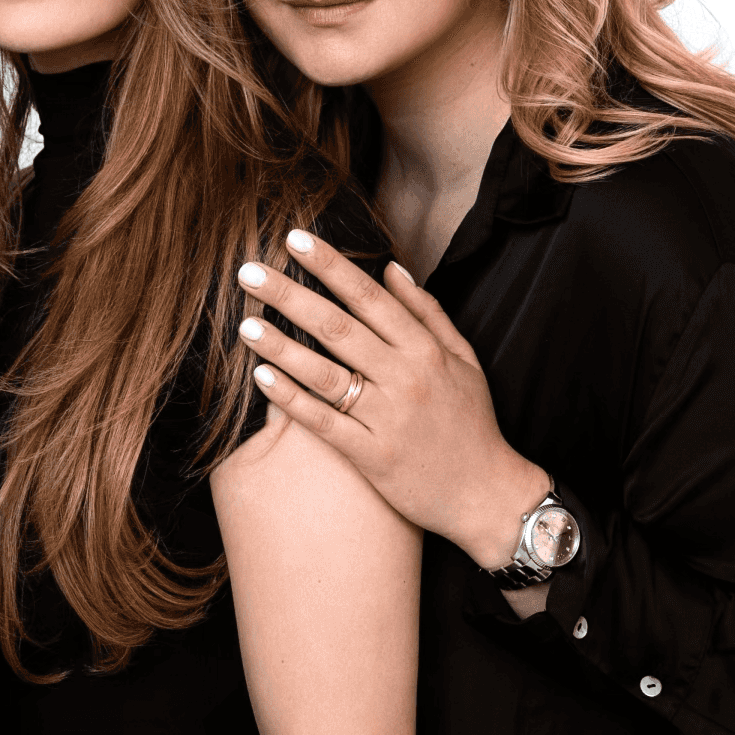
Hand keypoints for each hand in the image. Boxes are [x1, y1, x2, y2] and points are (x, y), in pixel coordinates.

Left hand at [237, 230, 547, 577]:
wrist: (488, 495)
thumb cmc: (472, 423)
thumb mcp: (463, 359)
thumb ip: (428, 313)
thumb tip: (393, 268)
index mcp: (425, 349)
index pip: (368, 297)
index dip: (330, 266)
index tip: (295, 239)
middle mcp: (405, 378)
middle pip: (338, 328)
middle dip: (291, 296)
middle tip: (249, 272)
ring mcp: (388, 418)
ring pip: (326, 375)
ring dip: (282, 347)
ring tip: (246, 324)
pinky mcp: (373, 457)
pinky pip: (324, 423)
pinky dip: (292, 400)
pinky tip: (262, 378)